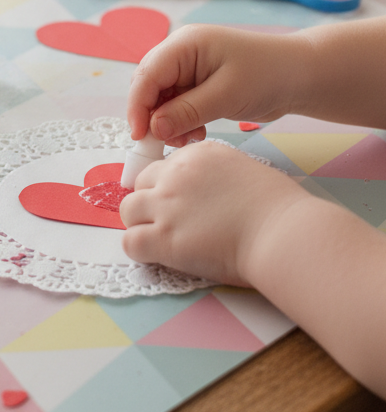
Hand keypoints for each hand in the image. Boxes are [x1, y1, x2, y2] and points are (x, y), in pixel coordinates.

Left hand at [119, 143, 305, 284]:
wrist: (282, 232)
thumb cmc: (278, 209)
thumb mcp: (245, 171)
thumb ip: (217, 177)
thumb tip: (208, 195)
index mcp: (199, 154)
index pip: (165, 166)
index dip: (170, 188)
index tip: (184, 206)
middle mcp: (177, 173)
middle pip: (141, 183)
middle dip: (151, 203)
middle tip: (171, 224)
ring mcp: (167, 204)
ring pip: (128, 209)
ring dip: (141, 224)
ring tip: (162, 241)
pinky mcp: (164, 237)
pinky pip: (130, 242)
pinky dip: (140, 251)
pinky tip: (159, 257)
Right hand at [127, 24, 305, 146]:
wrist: (300, 76)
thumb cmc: (268, 75)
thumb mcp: (226, 95)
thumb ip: (186, 112)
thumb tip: (154, 128)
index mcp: (185, 45)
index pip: (147, 75)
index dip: (138, 106)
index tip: (140, 136)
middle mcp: (182, 53)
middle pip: (149, 86)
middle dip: (152, 116)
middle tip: (163, 144)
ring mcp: (189, 69)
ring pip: (161, 99)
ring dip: (168, 123)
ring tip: (188, 139)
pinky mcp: (198, 85)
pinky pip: (177, 105)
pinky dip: (181, 122)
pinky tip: (197, 133)